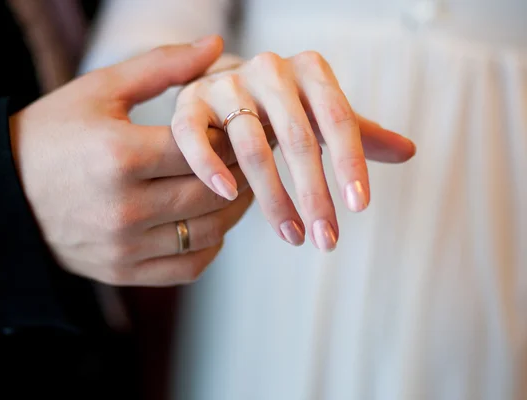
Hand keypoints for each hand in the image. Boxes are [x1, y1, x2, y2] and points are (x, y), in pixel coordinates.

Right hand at [9, 36, 252, 285]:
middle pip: (212, 191)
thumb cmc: (51, 135)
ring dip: (234, 209)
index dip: (233, 137)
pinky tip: (210, 222)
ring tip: (239, 184)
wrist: (2, 192)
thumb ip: (161, 67)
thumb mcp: (99, 91)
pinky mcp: (122, 271)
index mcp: (119, 156)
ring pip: (208, 232)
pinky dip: (210, 246)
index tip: (246, 127)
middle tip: (254, 154)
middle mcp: (124, 207)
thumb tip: (215, 45)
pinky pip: (187, 267)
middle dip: (243, 171)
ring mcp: (123, 245)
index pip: (203, 149)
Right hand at [171, 51, 415, 250]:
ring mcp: (226, 85)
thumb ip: (359, 133)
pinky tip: (229, 197)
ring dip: (272, 197)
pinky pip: (194, 136)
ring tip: (291, 235)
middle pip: (298, 138)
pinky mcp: (189, 102)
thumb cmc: (282, 107)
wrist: (226, 85)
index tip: (358, 208)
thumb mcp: (321, 114)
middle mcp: (269, 70)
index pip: (338, 118)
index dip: (349, 163)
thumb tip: (409, 151)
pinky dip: (209, 166)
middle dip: (314, 194)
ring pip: (250, 146)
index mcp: (309, 70)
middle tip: (326, 240)